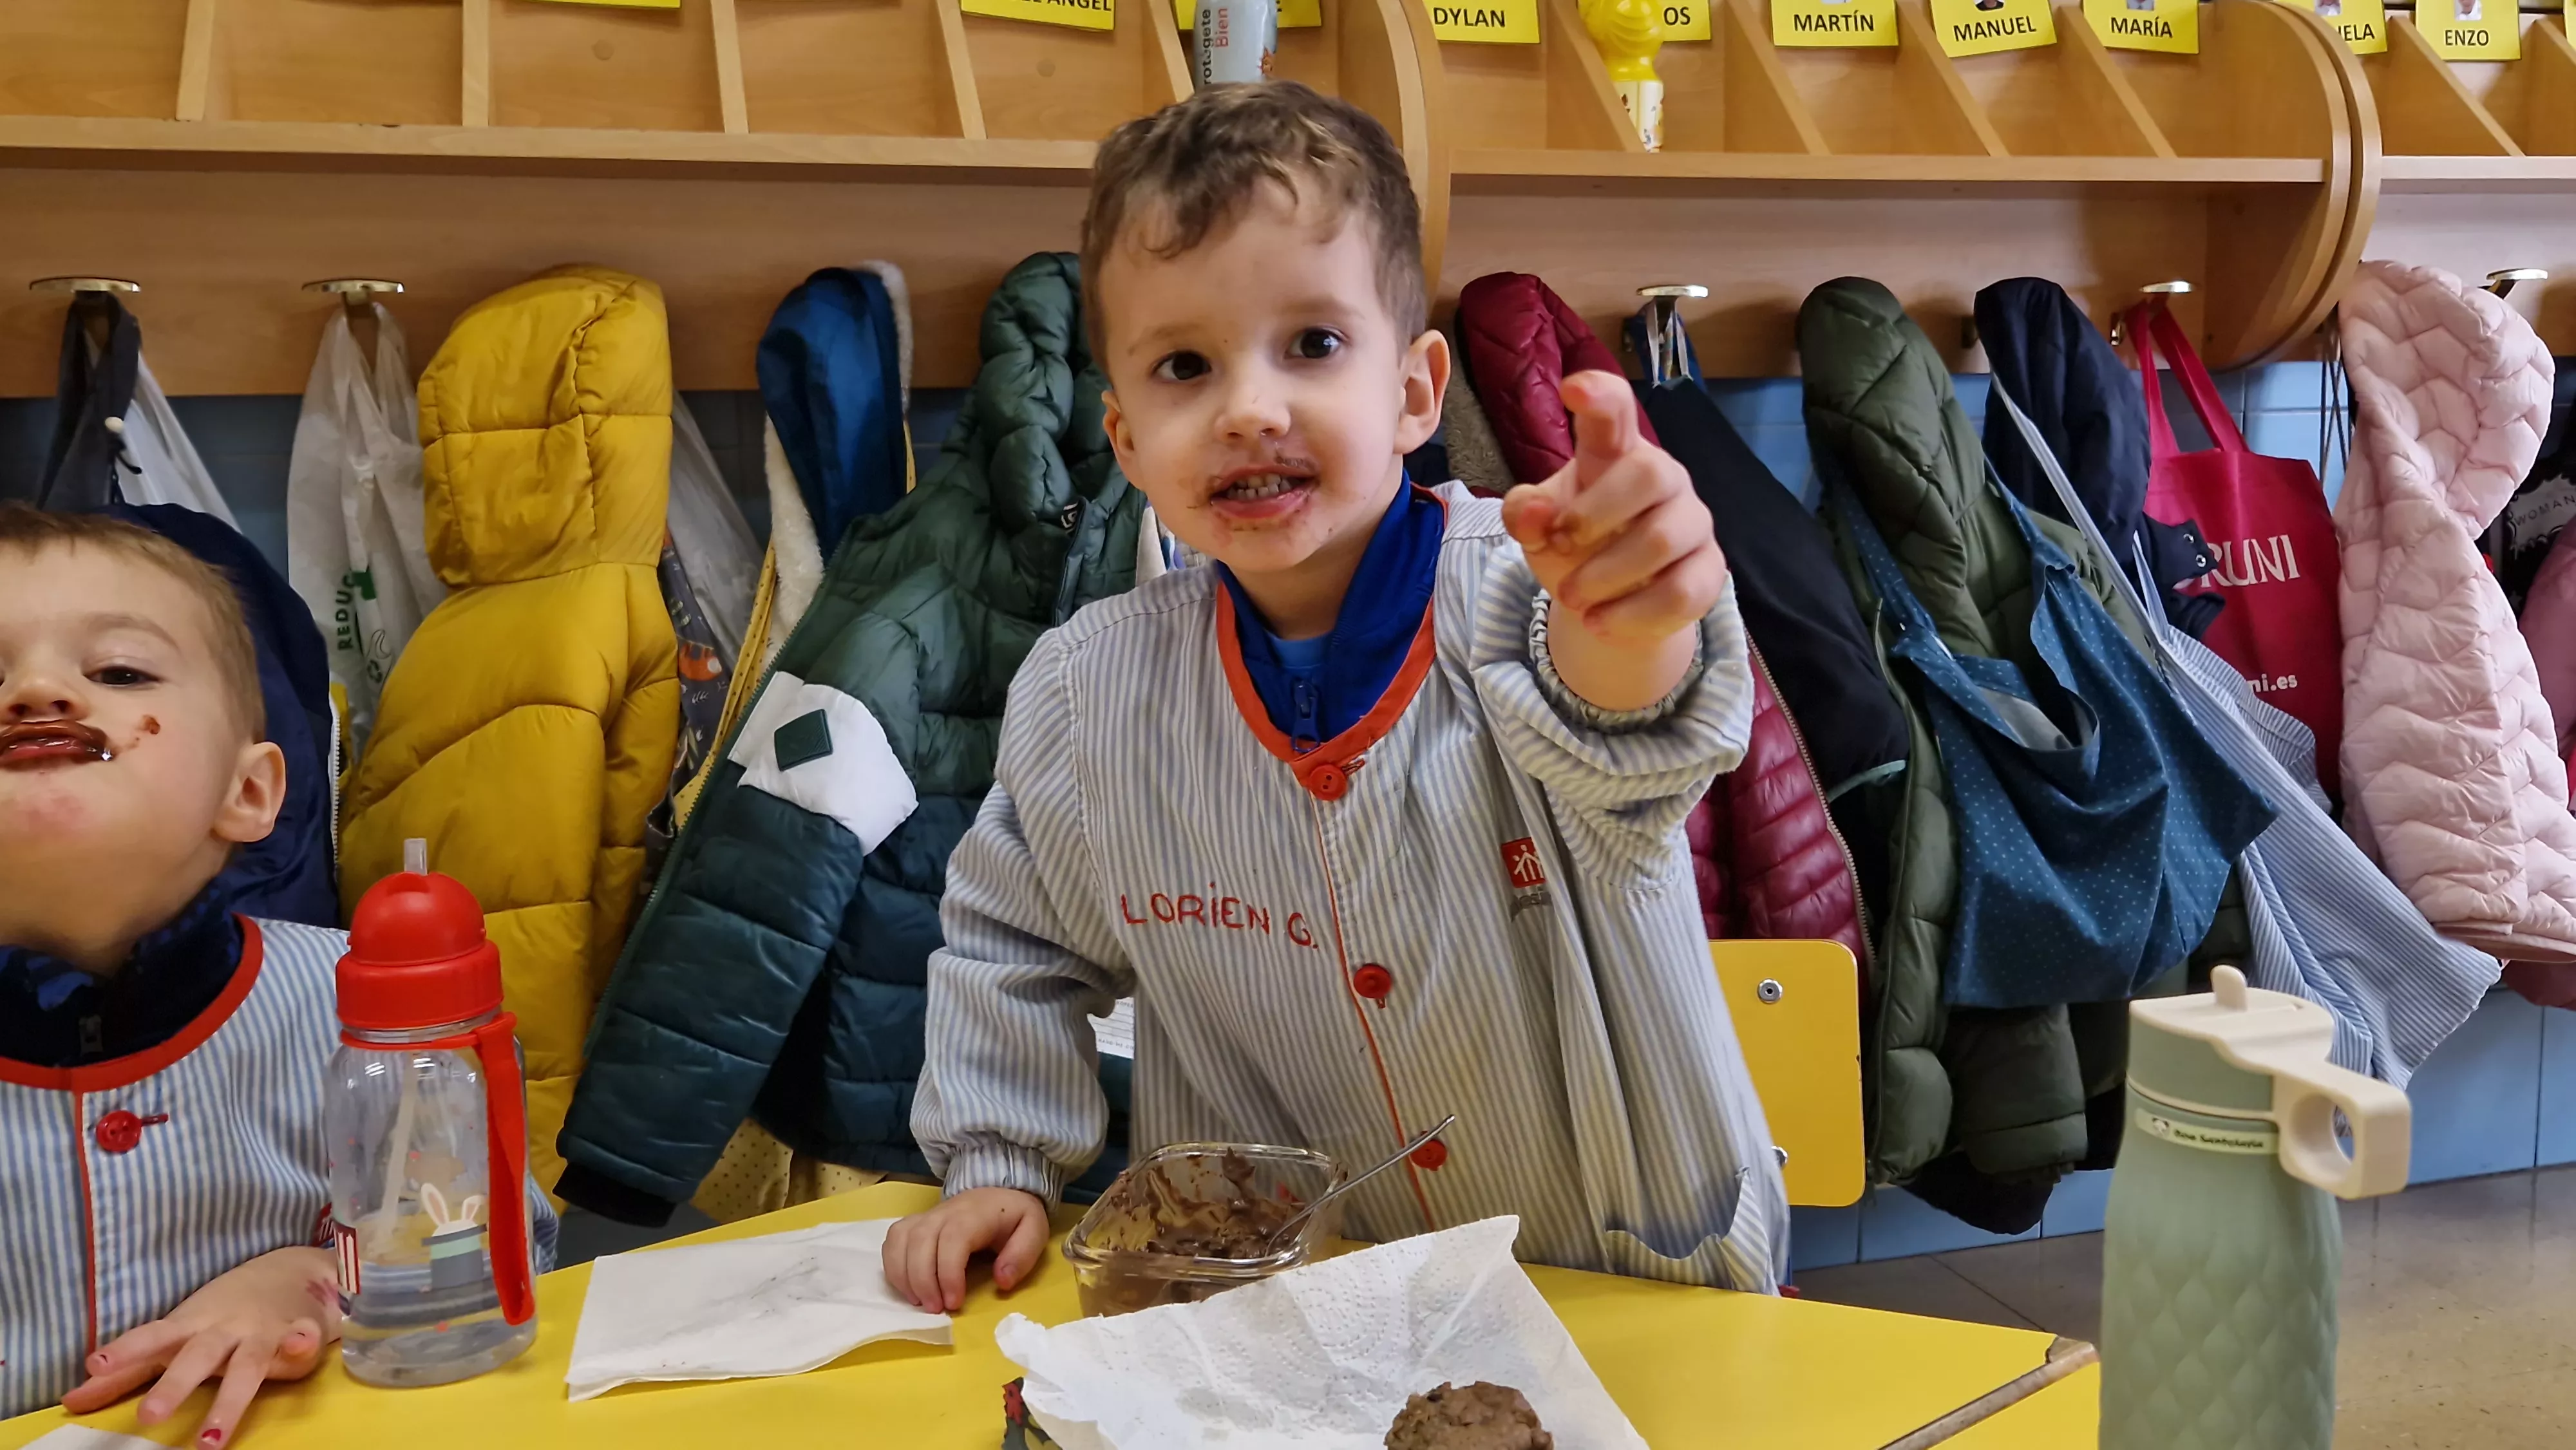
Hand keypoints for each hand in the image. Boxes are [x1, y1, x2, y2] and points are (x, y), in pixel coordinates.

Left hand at [62, 1247, 338, 1447]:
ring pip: (246, 1367)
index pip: (152, 1338)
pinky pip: (303, 1339)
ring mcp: (261, 1334)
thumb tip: (71, 1402)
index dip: (125, 1351)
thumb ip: (127, 1372)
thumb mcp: (176, 1335)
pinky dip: (302, 1343)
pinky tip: (301, 1345)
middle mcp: (222, 1330)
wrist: (293, 1271)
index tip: (94, 1364)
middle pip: (197, 1357)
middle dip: (174, 1385)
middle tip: (148, 1417)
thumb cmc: (223, 1313)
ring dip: (230, 1401)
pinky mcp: (301, 1335)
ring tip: (210, 1442)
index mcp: (189, 1328)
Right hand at [883, 1187, 1050, 1313]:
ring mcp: (925, 1216)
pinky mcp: (914, 1224)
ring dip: (904, 1276)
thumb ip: (1022, 1256)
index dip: (948, 1273)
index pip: (952, 1240)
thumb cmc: (1014, 1218)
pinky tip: (907, 1288)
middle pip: (920, 1241)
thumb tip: (1002, 1281)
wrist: (1000, 1194)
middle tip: (935, 1310)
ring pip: (900, 1240)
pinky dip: (893, 1266)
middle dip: (923, 1281)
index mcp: (974, 1214)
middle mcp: (944, 1212)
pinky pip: (892, 1241)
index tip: (954, 1303)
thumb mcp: (1033, 1231)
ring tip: (919, 1303)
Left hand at [1502, 373, 1725, 709]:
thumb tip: (1533, 513)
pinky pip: (1681, 592)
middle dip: (1594, 515)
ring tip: (1572, 599)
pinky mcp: (1709, 571)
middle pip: (1648, 473)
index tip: (1572, 389)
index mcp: (1615, 452)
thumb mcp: (1538, 529)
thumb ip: (1525, 514)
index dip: (1599, 394)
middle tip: (1557, 545)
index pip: (1615, 408)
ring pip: (1663, 540)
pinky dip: (1632, 615)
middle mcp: (1662, 477)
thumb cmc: (1575, 545)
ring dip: (1606, 575)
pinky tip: (1601, 622)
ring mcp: (1693, 522)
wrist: (1610, 605)